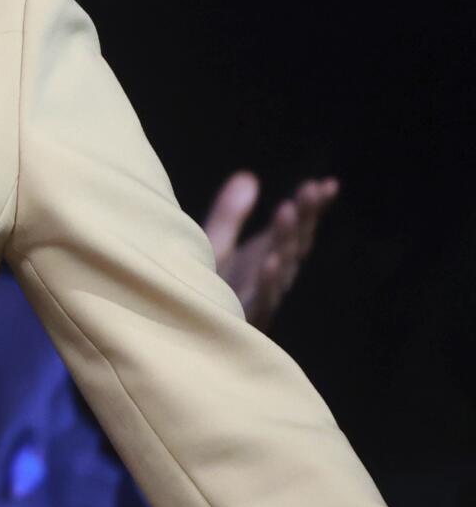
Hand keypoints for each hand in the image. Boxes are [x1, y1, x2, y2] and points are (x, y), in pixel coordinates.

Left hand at [200, 171, 337, 329]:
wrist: (179, 329)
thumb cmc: (202, 287)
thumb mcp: (215, 245)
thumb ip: (229, 214)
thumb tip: (249, 176)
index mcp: (265, 256)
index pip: (296, 229)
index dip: (312, 208)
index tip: (327, 184)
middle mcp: (268, 277)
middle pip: (294, 245)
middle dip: (304, 217)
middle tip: (311, 189)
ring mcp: (258, 298)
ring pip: (280, 268)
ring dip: (284, 240)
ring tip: (287, 210)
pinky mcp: (243, 319)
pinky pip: (258, 299)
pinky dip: (267, 281)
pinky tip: (271, 261)